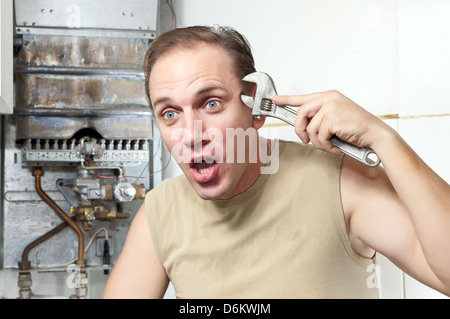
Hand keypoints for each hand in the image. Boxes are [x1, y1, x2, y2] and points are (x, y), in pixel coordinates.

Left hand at [272, 91, 386, 156]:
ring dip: (318, 142)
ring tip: (329, 145)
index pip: (303, 97)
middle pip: (301, 114)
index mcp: (329, 96)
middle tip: (304, 140)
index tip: (276, 100)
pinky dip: (326, 146)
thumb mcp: (336, 118)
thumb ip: (321, 117)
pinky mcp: (332, 118)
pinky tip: (336, 147)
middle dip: (300, 130)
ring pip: (310, 128)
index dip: (287, 99)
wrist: (375, 134)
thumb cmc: (357, 128)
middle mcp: (329, 98)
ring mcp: (331, 107)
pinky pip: (319, 136)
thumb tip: (303, 125)